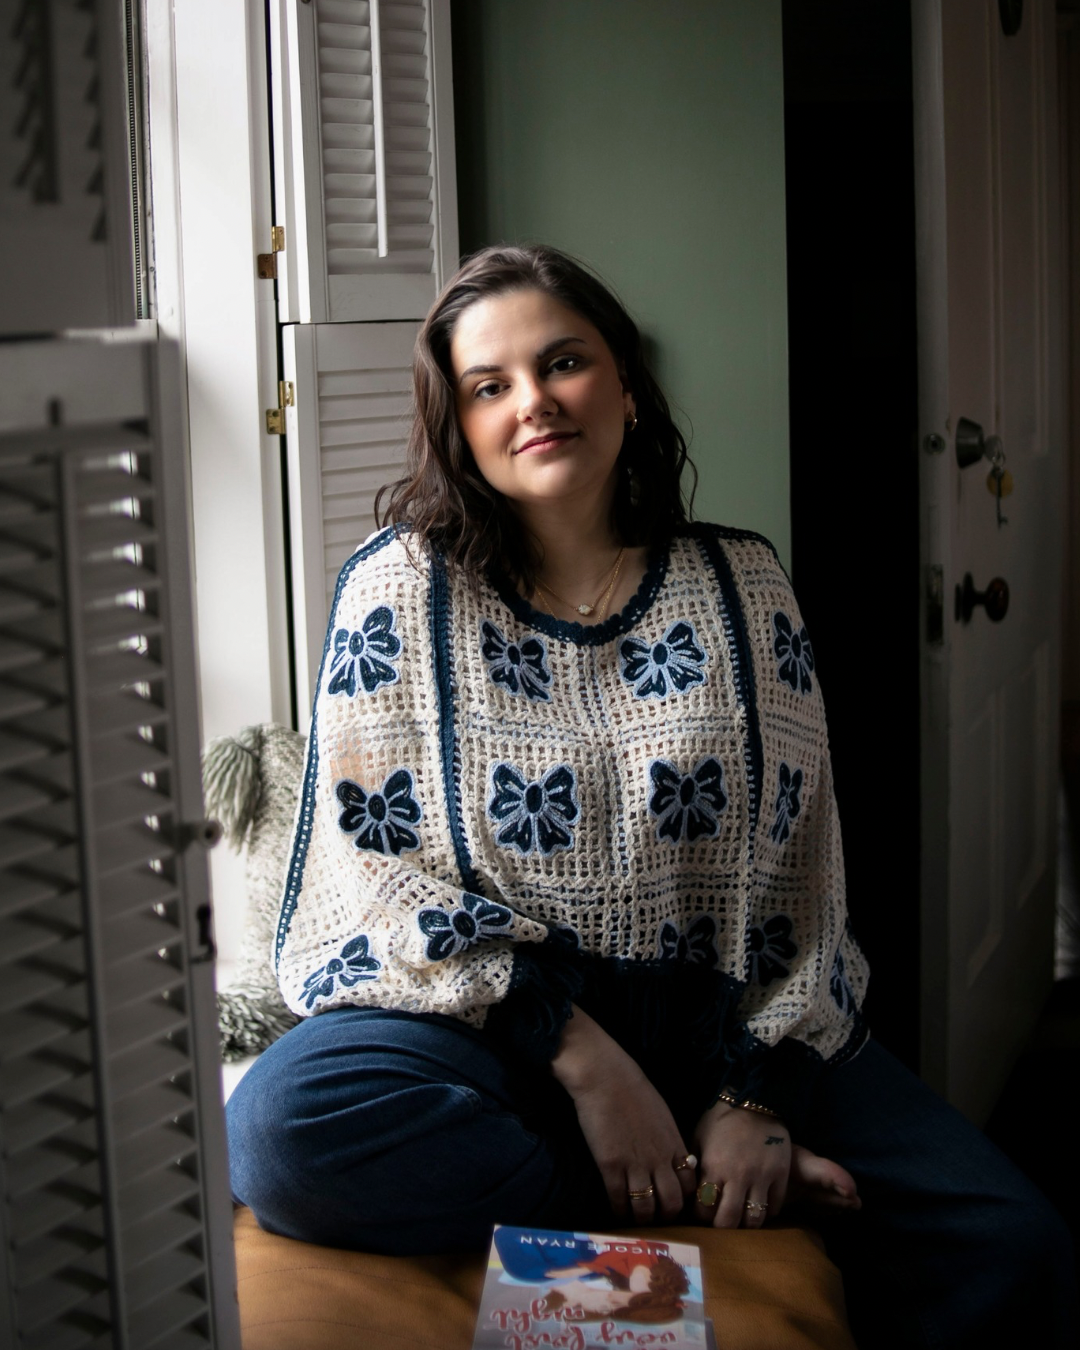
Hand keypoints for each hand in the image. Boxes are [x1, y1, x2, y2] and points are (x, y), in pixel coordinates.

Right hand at [551, 1006, 697, 1222]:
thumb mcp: (662, 1114)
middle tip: (658, 1220)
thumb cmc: (633, 1089)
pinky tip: (616, 1212)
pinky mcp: (611, 1166)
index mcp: (674, 1144)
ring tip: (636, 1221)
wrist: (605, 1077)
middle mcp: (659, 1159)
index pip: (690, 1184)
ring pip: (646, 1208)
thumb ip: (670, 1139)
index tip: (675, 1204)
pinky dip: (619, 1211)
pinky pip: (619, 1199)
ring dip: (642, 1219)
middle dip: (667, 1216)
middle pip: (672, 1202)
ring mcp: (635, 1164)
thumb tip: (675, 1157)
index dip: (685, 1199)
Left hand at [692, 1103, 860, 1228]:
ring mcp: (762, 1176)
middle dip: (722, 1228)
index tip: (702, 1214)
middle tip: (721, 1224)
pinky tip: (759, 1205)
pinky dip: (767, 1212)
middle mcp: (738, 1176)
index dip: (701, 1217)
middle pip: (728, 1221)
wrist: (752, 1098)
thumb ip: (695, 1168)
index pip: (704, 1210)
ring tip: (741, 1219)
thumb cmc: (719, 1119)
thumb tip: (688, 1194)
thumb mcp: (699, 1140)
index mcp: (714, 1167)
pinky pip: (775, 1206)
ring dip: (746, 1224)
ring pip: (754, 1220)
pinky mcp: (781, 1174)